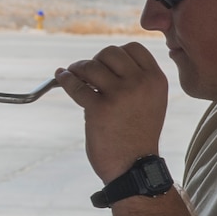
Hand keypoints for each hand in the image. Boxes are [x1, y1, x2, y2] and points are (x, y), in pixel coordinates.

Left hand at [55, 42, 168, 183]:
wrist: (134, 167)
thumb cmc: (138, 135)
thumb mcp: (150, 102)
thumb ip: (137, 80)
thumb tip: (103, 61)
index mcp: (156, 79)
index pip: (133, 48)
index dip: (115, 54)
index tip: (105, 64)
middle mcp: (140, 83)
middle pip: (110, 52)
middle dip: (95, 60)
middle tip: (87, 73)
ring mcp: (120, 95)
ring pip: (91, 66)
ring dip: (77, 68)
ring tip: (73, 75)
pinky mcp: (99, 109)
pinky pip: (76, 85)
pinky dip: (65, 79)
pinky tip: (61, 78)